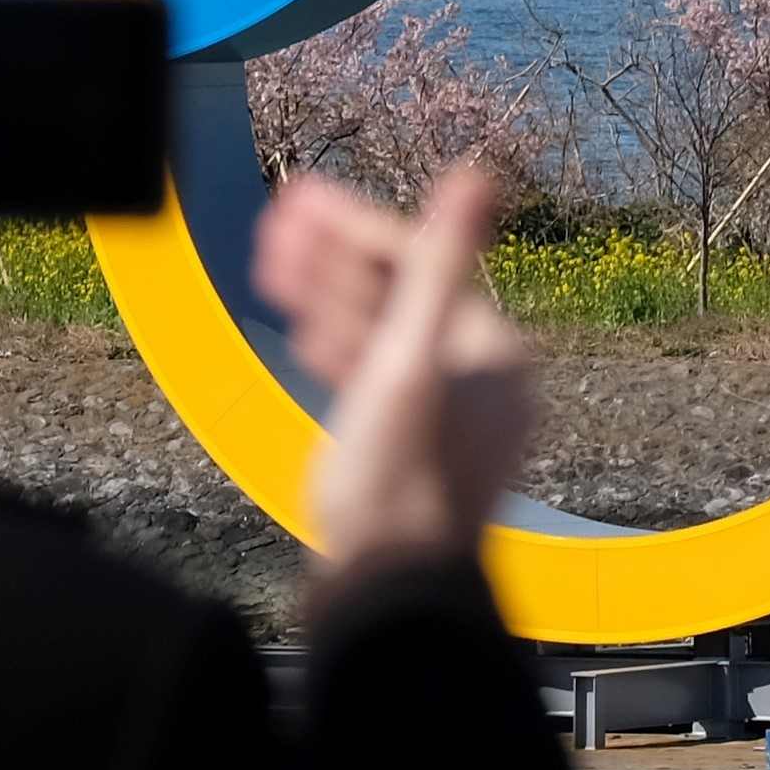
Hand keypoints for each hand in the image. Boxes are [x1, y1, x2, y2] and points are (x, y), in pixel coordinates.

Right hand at [249, 165, 537, 585]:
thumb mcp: (408, 361)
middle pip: (402, 296)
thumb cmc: (398, 483)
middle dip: (336, 258)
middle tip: (276, 219)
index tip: (298, 197)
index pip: (422, 265)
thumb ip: (439, 264)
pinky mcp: (413, 449)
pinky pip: (378, 381)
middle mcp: (482, 381)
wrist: (384, 593)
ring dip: (330, 299)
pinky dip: (341, 353)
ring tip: (275, 263)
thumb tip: (478, 175)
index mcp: (494, 353)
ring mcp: (448, 418)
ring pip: (384, 337)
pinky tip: (305, 333)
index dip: (355, 228)